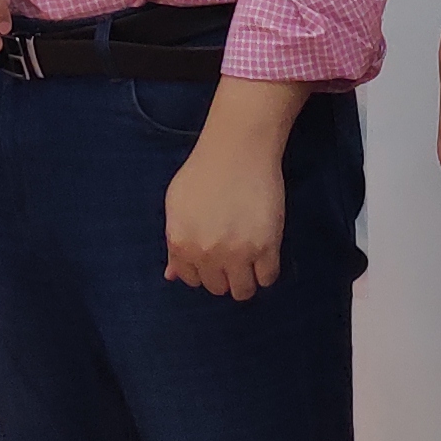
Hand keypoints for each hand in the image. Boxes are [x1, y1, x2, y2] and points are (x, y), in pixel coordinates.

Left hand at [164, 134, 285, 299]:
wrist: (238, 149)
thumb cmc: (205, 171)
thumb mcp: (177, 204)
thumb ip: (174, 242)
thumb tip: (172, 275)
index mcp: (180, 243)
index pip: (191, 278)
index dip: (203, 268)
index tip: (213, 256)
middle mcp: (206, 253)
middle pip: (217, 287)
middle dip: (224, 274)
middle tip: (233, 253)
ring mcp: (237, 253)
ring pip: (243, 291)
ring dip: (246, 280)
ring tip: (250, 260)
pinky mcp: (266, 247)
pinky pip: (267, 278)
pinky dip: (266, 271)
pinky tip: (265, 254)